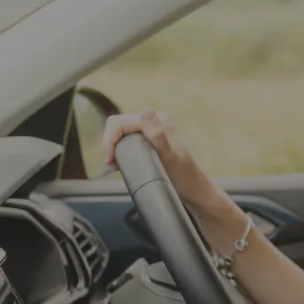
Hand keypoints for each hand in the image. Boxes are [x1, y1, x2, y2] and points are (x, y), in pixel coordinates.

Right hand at [98, 110, 227, 219]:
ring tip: (116, 165)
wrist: (195, 191)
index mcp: (159, 120)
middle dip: (109, 143)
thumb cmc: (185, 177)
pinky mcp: (149, 142)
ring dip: (113, 147)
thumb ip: (159, 135)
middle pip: (118, 125)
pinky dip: (119, 150)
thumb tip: (145, 112)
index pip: (121, 123)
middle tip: (111, 164)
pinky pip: (127, 140)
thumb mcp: (171, 157)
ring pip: (121, 133)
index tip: (109, 161)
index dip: (109, 140)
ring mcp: (152, 132)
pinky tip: (122, 163)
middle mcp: (155, 123)